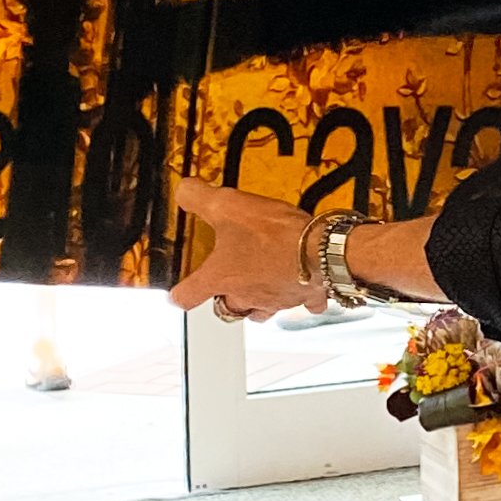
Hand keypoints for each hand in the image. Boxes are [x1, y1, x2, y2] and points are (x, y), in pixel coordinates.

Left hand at [168, 178, 324, 320]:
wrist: (322, 249)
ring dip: (256, 299)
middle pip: (226, 309)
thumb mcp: (227, 206)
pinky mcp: (303, 298)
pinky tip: (300, 278)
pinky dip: (299, 295)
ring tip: (259, 279)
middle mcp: (246, 295)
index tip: (178, 293)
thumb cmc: (274, 235)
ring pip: (259, 310)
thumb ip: (198, 198)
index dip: (180, 294)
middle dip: (224, 297)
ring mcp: (275, 300)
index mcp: (221, 278)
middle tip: (227, 281)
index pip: (187, 297)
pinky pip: (300, 303)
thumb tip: (184, 191)